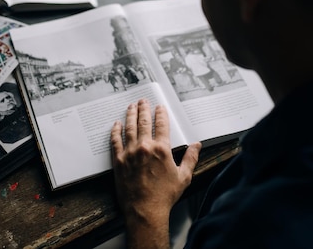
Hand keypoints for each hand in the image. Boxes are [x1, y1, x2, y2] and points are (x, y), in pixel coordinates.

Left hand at [110, 99, 200, 247]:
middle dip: (143, 109)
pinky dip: (115, 131)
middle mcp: (145, 147)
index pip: (161, 125)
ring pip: (129, 128)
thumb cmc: (165, 196)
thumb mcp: (184, 177)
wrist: (145, 210)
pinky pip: (115, 141)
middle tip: (143, 100)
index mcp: (162, 149)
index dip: (160, 114)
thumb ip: (190, 158)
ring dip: (130, 115)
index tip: (159, 107)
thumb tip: (197, 145)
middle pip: (143, 122)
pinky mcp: (118, 161)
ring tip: (131, 106)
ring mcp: (130, 153)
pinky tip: (116, 124)